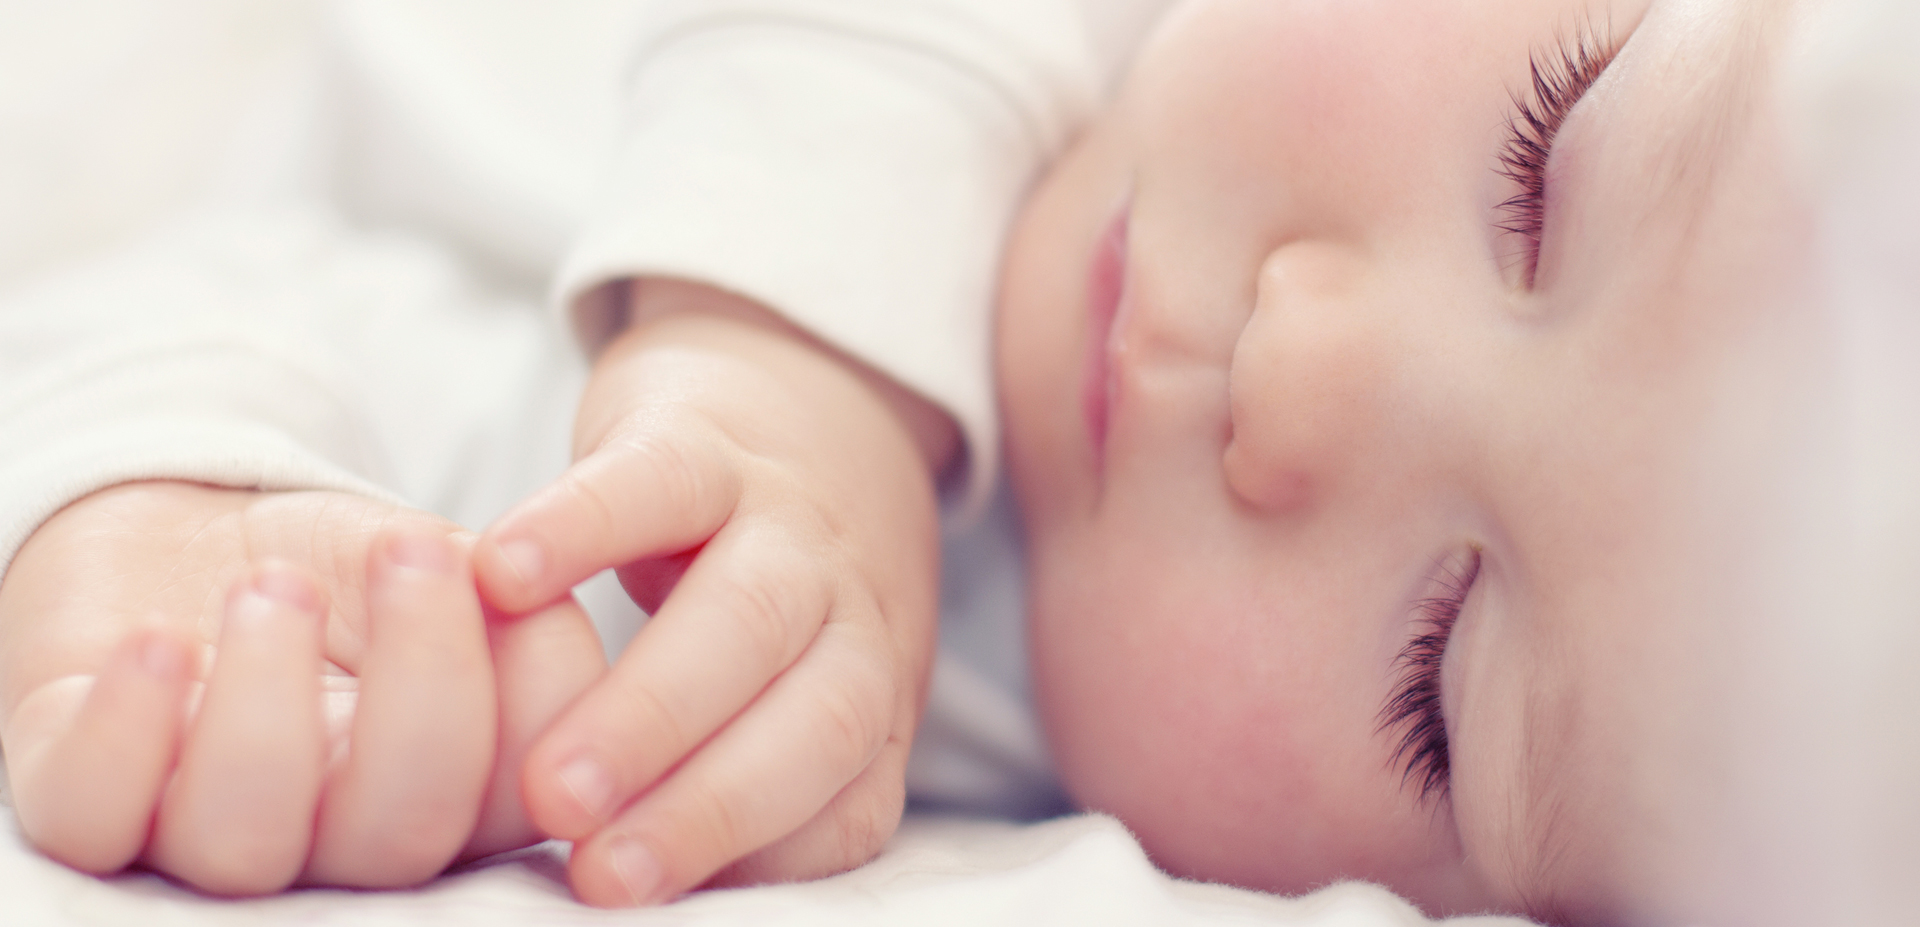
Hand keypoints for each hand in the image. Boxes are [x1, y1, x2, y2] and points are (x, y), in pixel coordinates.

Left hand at [0, 482, 604, 894]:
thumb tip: (564, 652)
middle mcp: (339, 843)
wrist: (204, 534)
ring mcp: (209, 836)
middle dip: (421, 685)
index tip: (508, 572)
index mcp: (454, 795)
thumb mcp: (457, 566)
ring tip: (274, 585)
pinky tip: (158, 643)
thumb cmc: (348, 569)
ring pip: (245, 841)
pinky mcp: (89, 799)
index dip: (537, 707)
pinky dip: (128, 729)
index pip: (526, 796)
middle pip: (399, 836)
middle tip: (411, 550)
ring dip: (266, 697)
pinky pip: (97, 815)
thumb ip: (530, 611)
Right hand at [474, 280, 953, 905]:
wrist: (803, 393)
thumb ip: (742, 774)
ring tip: (552, 785)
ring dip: (650, 711)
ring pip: (748, 613)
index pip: (848, 805)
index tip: (650, 901)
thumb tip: (635, 887)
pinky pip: (655, 479)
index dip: (761, 860)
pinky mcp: (706, 436)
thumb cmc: (771, 585)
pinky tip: (498, 577)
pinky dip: (578, 526)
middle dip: (708, 808)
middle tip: (598, 875)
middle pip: (817, 718)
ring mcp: (786, 520)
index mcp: (870, 698)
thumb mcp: (795, 686)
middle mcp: (849, 615)